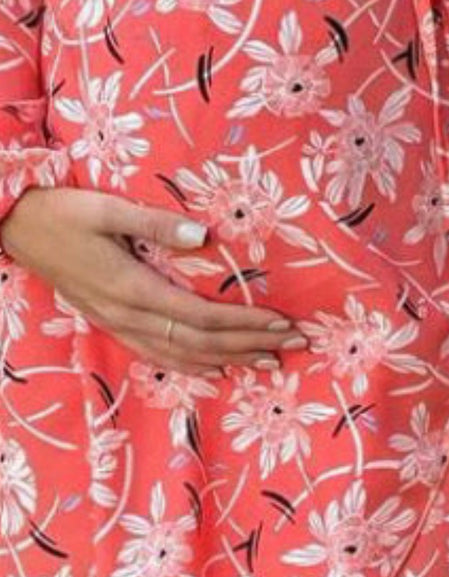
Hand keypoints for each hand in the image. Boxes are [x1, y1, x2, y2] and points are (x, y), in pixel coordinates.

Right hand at [0, 186, 307, 375]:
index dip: (244, 323)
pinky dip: (192, 365)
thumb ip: (154, 224)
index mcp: (132, 288)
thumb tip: (204, 236)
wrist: (16, 228)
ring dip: (229, 360)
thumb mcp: (106, 208)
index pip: (201, 316)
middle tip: (293, 345)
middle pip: (200, 342)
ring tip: (268, 363)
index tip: (281, 322)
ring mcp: (118, 325)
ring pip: (182, 355)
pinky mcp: (111, 323)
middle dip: (250, 345)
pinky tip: (215, 367)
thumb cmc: (63, 212)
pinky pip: (158, 355)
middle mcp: (128, 316)